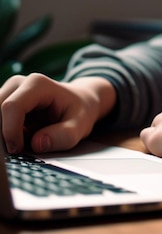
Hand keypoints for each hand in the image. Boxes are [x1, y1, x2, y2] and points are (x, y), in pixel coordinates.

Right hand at [0, 73, 116, 153]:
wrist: (80, 102)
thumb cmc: (79, 111)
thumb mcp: (81, 126)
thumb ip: (64, 136)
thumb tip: (38, 143)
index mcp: (37, 84)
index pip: (12, 107)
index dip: (11, 131)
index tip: (18, 149)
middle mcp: (19, 84)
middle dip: (4, 134)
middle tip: (21, 146)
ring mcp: (9, 91)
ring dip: (4, 133)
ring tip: (25, 138)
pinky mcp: (3, 101)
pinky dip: (4, 132)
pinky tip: (20, 135)